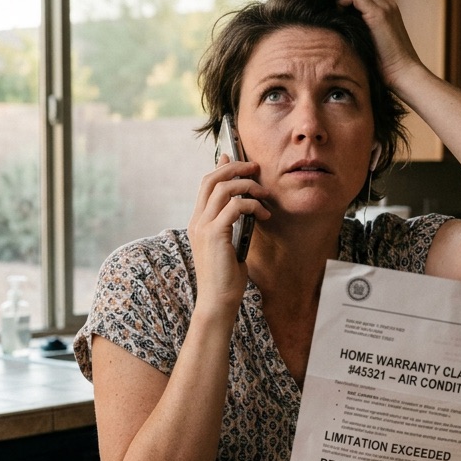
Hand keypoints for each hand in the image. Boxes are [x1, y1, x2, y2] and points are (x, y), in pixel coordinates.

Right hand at [187, 155, 268, 308]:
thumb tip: (244, 209)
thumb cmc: (225, 278)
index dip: (221, 167)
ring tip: (264, 194)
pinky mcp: (215, 234)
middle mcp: (197, 221)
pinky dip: (252, 205)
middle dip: (235, 168)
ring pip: (223, 188)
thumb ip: (232, 226)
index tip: (236, 158)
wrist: (217, 301)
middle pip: (212, 179)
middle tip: (255, 168)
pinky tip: (263, 215)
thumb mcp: (229, 246)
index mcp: (198, 222)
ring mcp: (203, 227)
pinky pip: (235, 207)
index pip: (206, 184)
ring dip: (247, 186)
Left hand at [338, 0, 425, 88]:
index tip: (337, 11)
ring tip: (335, 13)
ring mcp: (384, 7)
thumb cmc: (388, 66)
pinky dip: (342, 1)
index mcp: (387, 11)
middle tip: (333, 9)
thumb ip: (363, 32)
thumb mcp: (373, 44)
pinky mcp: (378, 14)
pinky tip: (338, 16)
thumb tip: (342, 30)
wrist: (404, 73)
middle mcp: (387, 4)